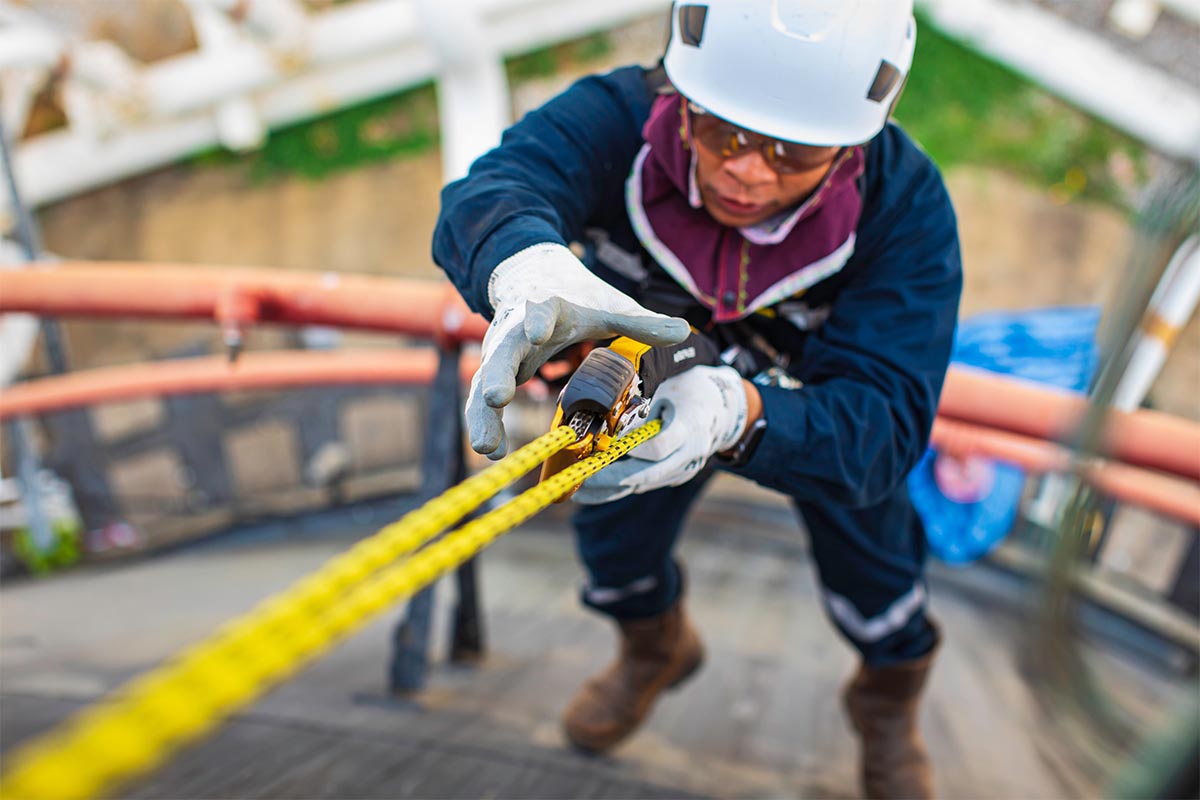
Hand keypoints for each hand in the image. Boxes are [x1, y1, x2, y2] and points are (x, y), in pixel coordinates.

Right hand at [468, 243, 688, 458]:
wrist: (529, 276)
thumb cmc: (574, 295)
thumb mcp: (608, 305)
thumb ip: (641, 321)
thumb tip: (683, 330)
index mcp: (546, 306)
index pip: (540, 309)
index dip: (537, 319)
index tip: (538, 332)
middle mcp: (514, 328)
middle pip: (501, 350)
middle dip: (497, 374)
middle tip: (497, 399)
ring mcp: (500, 351)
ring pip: (483, 381)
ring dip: (483, 414)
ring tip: (488, 448)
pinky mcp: (493, 371)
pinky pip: (482, 399)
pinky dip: (485, 423)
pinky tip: (493, 452)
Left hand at [574, 365, 749, 504]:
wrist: (723, 410)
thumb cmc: (690, 389)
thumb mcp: (670, 381)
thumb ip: (640, 397)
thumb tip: (600, 409)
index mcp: (689, 427)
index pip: (658, 447)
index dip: (630, 449)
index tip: (602, 448)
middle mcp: (688, 456)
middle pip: (645, 475)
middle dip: (607, 479)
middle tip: (577, 480)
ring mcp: (681, 470)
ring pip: (640, 484)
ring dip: (606, 489)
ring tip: (574, 489)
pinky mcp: (673, 477)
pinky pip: (643, 484)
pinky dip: (616, 488)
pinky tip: (589, 491)